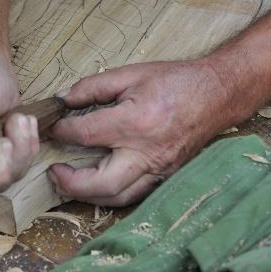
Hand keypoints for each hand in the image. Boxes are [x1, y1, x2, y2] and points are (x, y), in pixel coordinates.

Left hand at [49, 60, 229, 206]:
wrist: (218, 94)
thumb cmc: (176, 82)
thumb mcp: (131, 73)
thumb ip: (92, 87)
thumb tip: (62, 99)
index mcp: (136, 122)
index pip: (86, 135)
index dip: (62, 132)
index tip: (53, 127)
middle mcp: (148, 152)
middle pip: (101, 183)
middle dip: (70, 183)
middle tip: (53, 171)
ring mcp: (159, 169)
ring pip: (117, 197)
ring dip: (87, 194)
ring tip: (69, 181)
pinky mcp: (165, 177)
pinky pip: (133, 195)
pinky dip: (110, 194)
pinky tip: (96, 183)